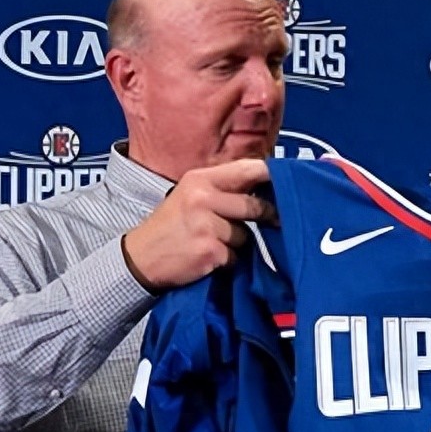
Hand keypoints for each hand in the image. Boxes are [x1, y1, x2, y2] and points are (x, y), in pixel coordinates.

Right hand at [122, 159, 273, 291]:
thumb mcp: (191, 195)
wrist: (141, 258)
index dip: (271, 175)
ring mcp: (206, 225)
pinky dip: (229, 261)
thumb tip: (265, 187)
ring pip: (246, 235)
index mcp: (200, 180)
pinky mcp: (210, 250)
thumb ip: (223, 189)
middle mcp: (202, 198)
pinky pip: (236, 256)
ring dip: (238, 243)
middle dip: (265, 217)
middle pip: (253, 207)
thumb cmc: (172, 226)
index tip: (289, 180)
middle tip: (270, 222)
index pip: (245, 170)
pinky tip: (210, 258)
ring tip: (215, 243)